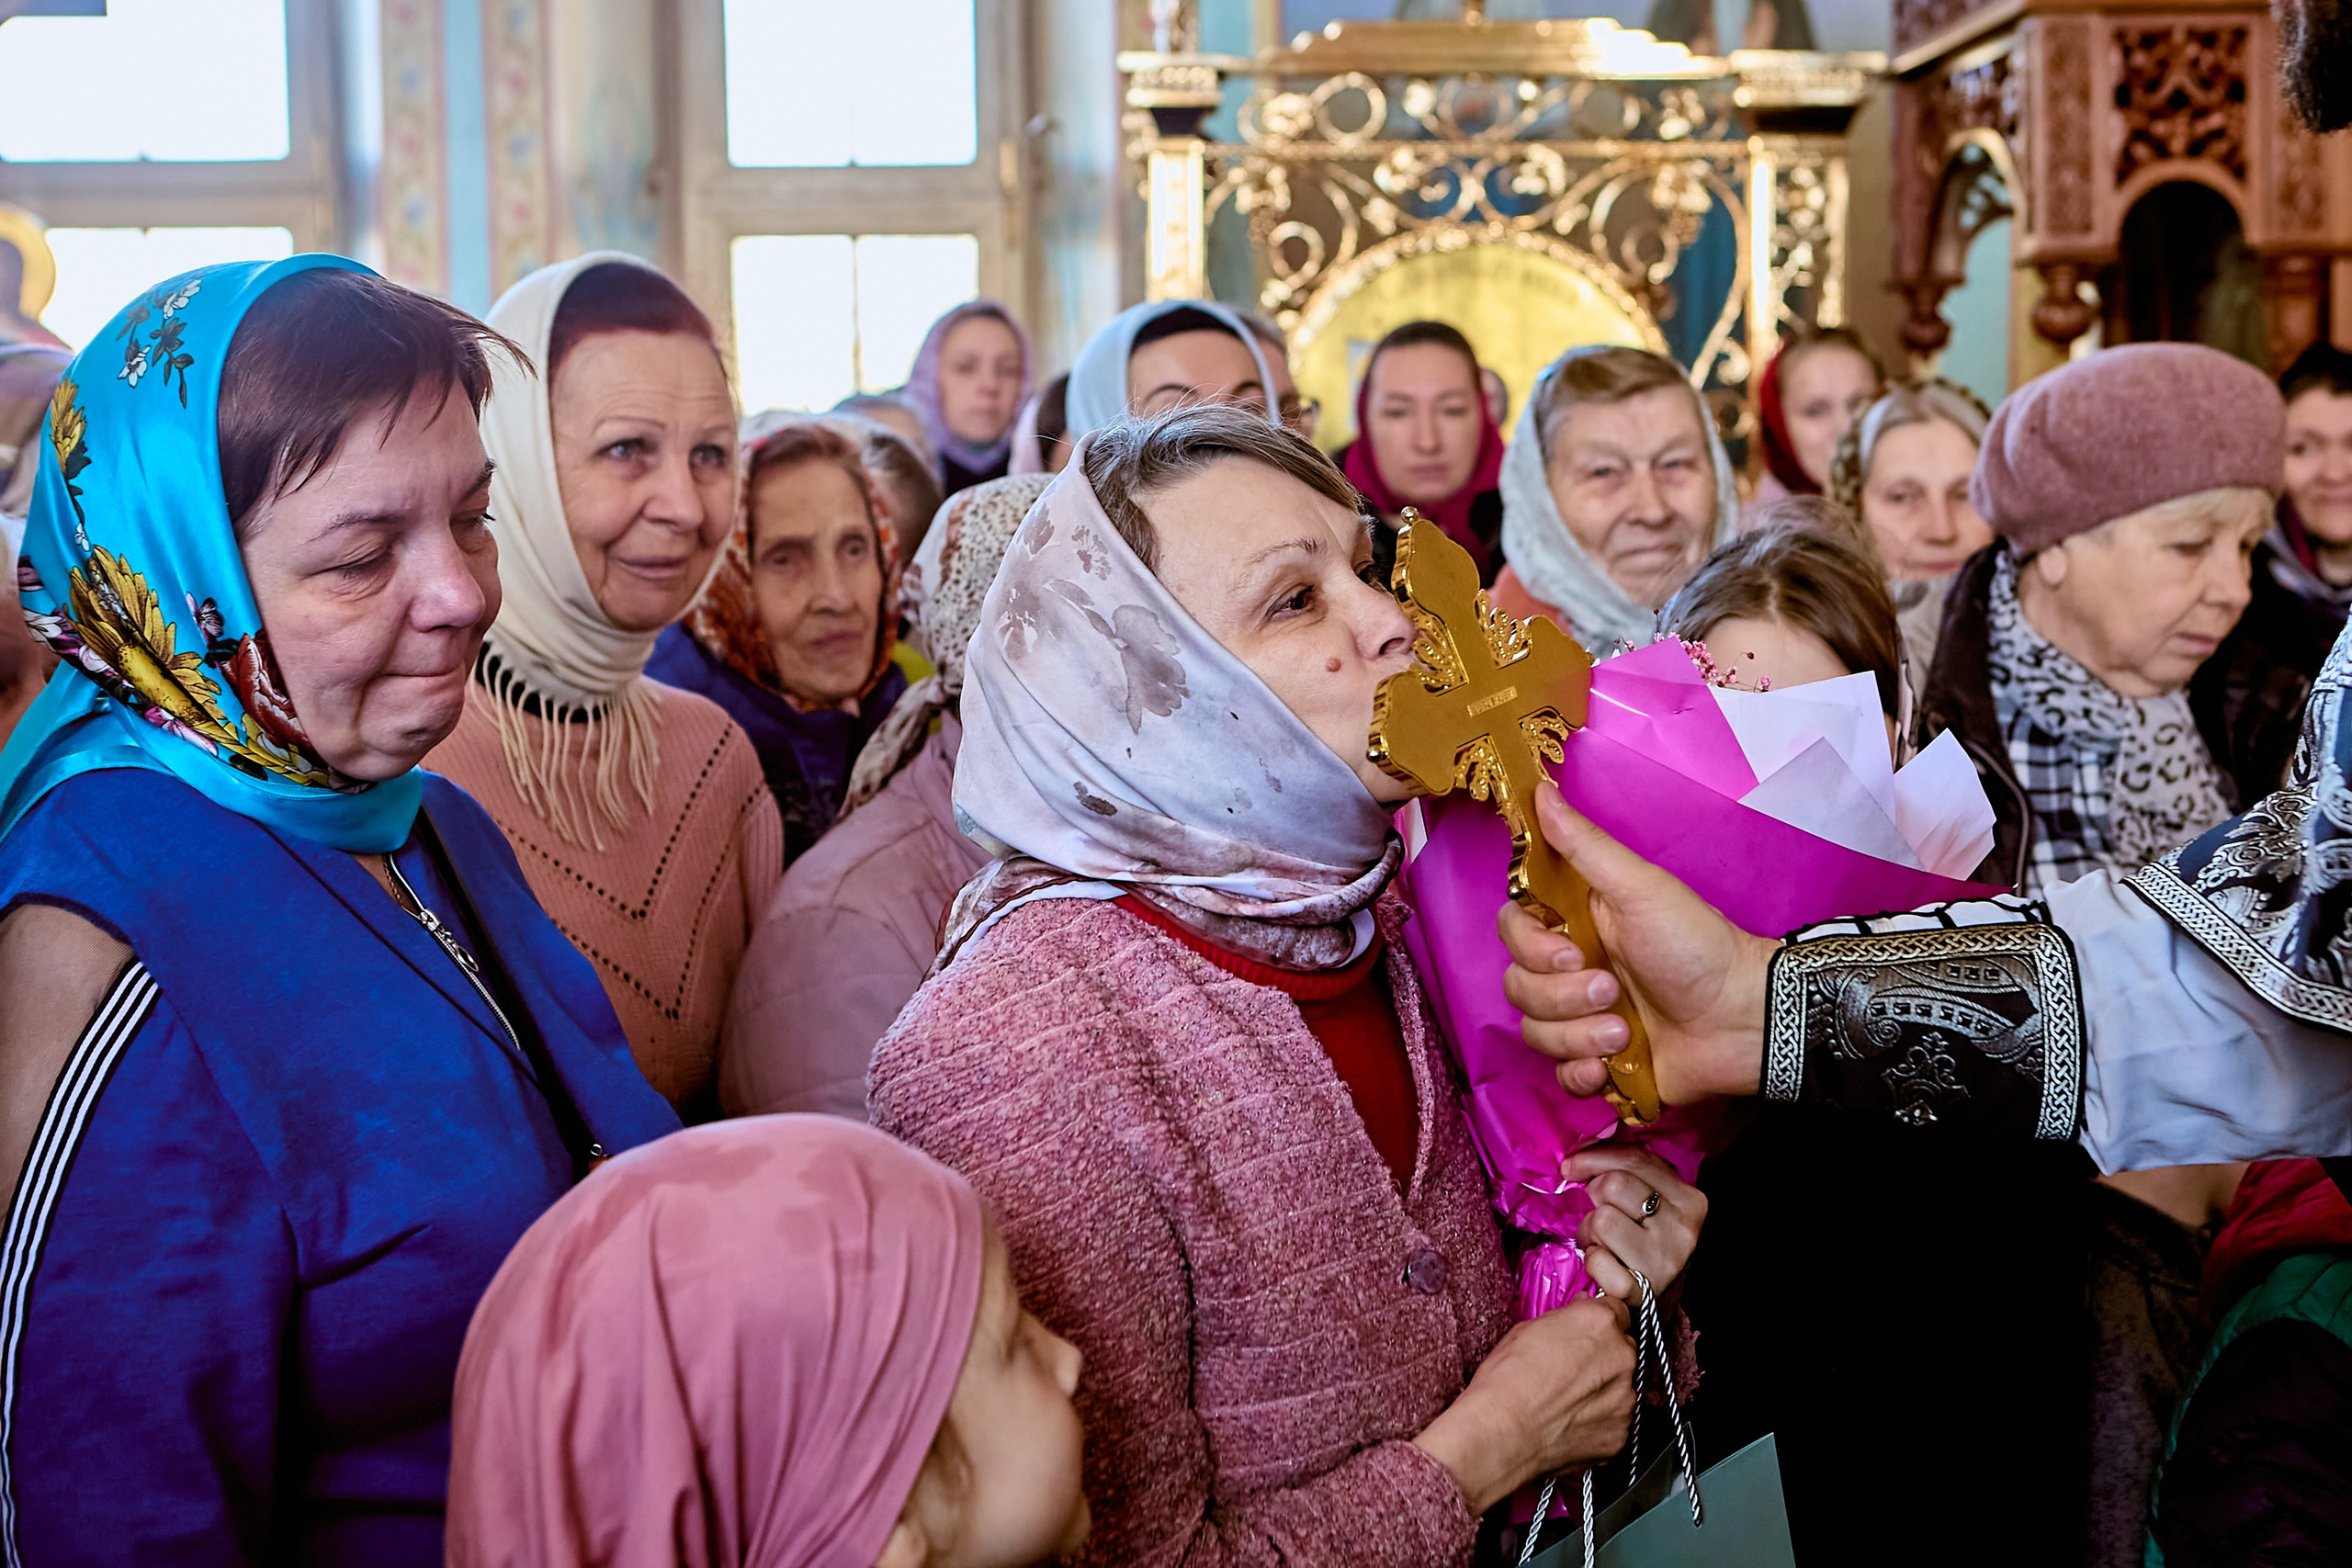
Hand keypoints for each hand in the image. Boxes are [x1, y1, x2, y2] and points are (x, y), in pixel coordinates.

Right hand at [1413, 1296, 1636, 1513]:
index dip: (1597, 1323)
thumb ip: (1564, 1322)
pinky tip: (1569, 1422)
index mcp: (1598, 1323)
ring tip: (1566, 1401)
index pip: (1616, 1311)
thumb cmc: (1506, 1383)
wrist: (1502, 1434)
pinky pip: (1615, 1421)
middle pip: (1622, 1349)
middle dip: (1602, 1356)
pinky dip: (1598, 1421)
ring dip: (1602, 1390)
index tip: (1587, 1332)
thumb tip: (1573, 1323)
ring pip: (1620, 1387)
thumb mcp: (1526, 1329)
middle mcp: (1620, 1357)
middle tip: (1571, 1369)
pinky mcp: (1620, 1433)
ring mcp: (1624, 1398)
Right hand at [1499, 784, 1776, 1104]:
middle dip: (1563, 995)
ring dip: (1579, 1035)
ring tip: (1627, 1029)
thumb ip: (1584, 845)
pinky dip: (1584, 1072)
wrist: (1743, 1019)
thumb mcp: (1640, 888)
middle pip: (1517, 986)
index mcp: (1577, 925)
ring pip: (1534, 1033)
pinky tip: (1616, 1062)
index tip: (1575, 951)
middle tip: (1613, 988)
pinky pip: (1559, 1076)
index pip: (1511, 931)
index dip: (1531, 946)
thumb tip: (1540, 791)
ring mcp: (1583, 1019)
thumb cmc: (1697, 946)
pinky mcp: (1599, 1063)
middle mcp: (1572, 972)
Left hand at [1569, 1146, 1705, 1300]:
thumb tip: (1583, 1147)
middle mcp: (1682, 1230)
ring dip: (1590, 1230)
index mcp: (1689, 1200)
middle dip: (1595, 1196)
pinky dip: (1592, 1261)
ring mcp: (1663, 1262)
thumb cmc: (1647, 1245)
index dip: (1594, 1156)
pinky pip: (1596, 1260)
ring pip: (1601, 1219)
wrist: (1655, 1306)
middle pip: (1613, 1185)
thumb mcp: (1654, 1204)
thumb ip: (1629, 1171)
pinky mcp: (1640, 1292)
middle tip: (1599, 1212)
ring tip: (1603, 1241)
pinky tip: (1605, 1264)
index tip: (1571, 1165)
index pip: (1635, 1158)